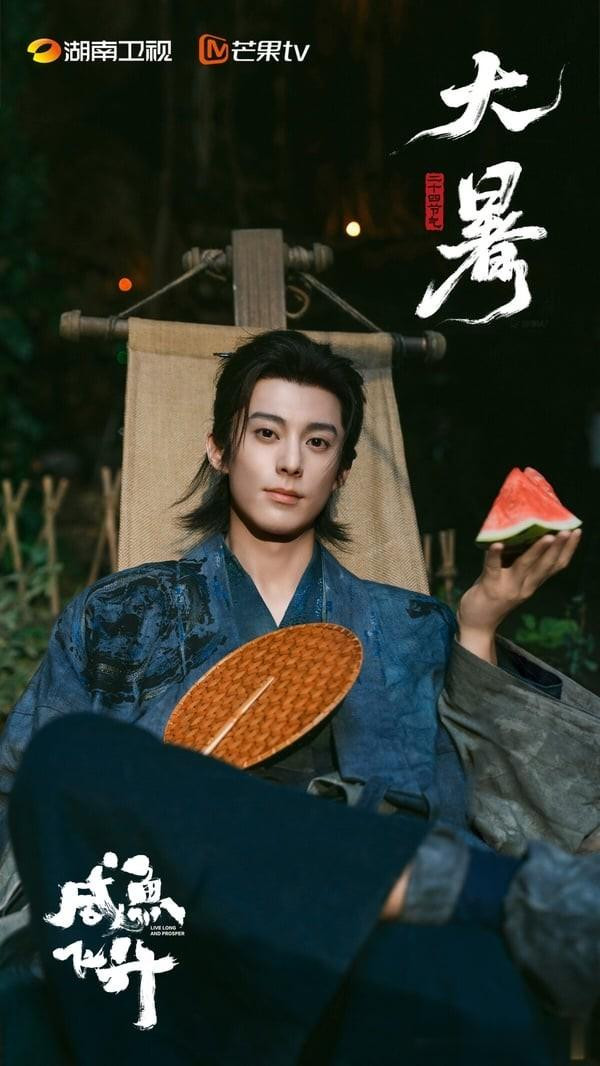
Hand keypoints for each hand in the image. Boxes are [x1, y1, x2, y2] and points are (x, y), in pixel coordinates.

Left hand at [457, 530, 580, 662]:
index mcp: (533, 583)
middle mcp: (525, 587)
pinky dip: (495, 555)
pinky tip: (497, 543)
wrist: (477, 624)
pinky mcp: (489, 587)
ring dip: (537, 550)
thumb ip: (520, 563)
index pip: (556, 566)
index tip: (577, 532)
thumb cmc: (493, 595)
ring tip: (547, 536)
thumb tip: (525, 532)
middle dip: (558, 547)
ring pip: (525, 565)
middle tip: (568, 530)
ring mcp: (508, 587)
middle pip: (546, 565)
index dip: (568, 549)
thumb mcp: (513, 580)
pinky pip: (493, 568)